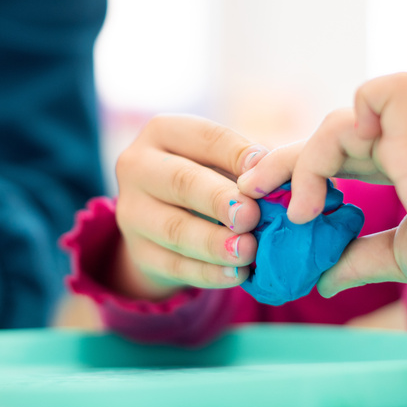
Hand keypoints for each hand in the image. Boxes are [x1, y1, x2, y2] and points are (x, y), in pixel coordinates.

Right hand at [111, 115, 268, 299]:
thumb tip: (275, 173)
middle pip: (181, 181)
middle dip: (218, 200)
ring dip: (214, 243)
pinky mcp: (139, 252)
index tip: (265, 167)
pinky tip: (236, 274)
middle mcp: (137, 167)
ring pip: (174, 229)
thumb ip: (247, 163)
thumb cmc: (209, 178)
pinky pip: (174, 265)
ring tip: (247, 250)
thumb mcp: (223, 160)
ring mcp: (132, 212)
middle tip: (251, 216)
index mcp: (162, 132)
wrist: (167, 221)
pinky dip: (208, 272)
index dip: (235, 153)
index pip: (203, 138)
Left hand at [238, 73, 406, 321]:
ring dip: (303, 167)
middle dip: (280, 162)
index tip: (271, 206)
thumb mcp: (402, 257)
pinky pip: (375, 94)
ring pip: (336, 122)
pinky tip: (325, 181)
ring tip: (299, 216)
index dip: (301, 172)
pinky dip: (342, 127)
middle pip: (329, 133)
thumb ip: (361, 258)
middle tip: (246, 193)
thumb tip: (323, 280)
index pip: (341, 152)